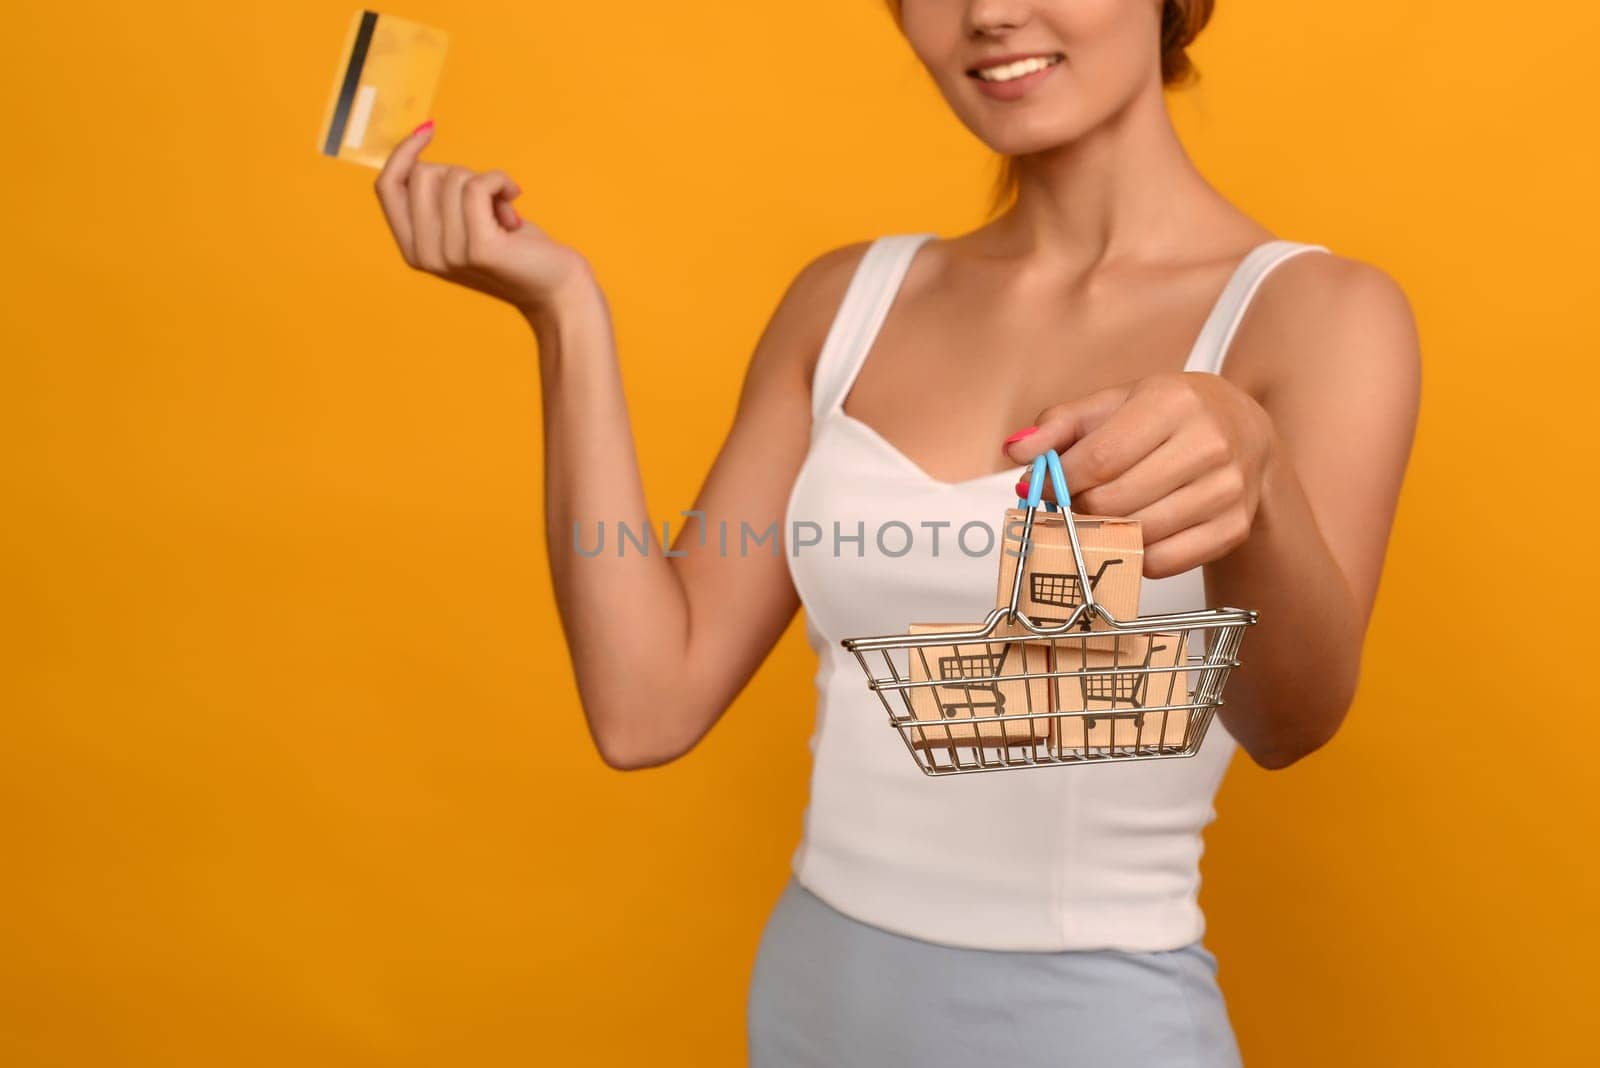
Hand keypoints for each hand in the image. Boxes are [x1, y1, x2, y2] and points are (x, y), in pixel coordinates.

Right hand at [373, 121, 591, 318]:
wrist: (554, 287)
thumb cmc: (513, 245)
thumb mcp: (463, 219)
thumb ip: (437, 194)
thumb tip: (421, 136)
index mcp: (413, 248)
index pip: (386, 186)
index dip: (403, 152)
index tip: (429, 130)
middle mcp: (425, 255)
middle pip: (423, 174)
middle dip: (460, 173)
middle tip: (486, 202)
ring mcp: (450, 254)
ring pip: (455, 177)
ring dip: (487, 183)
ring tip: (504, 214)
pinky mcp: (480, 248)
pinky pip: (480, 186)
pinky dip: (502, 182)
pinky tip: (514, 202)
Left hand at [1004, 372, 1282, 577]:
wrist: (1245, 431)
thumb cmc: (1171, 415)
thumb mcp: (1116, 403)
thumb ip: (1061, 423)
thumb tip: (1016, 451)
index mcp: (1173, 403)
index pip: (1100, 459)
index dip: (1060, 482)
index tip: (1043, 488)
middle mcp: (1208, 444)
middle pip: (1114, 501)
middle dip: (1079, 508)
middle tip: (1075, 500)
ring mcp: (1226, 489)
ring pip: (1137, 534)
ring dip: (1105, 532)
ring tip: (1103, 514)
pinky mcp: (1233, 527)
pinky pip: (1164, 561)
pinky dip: (1136, 555)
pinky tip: (1135, 531)